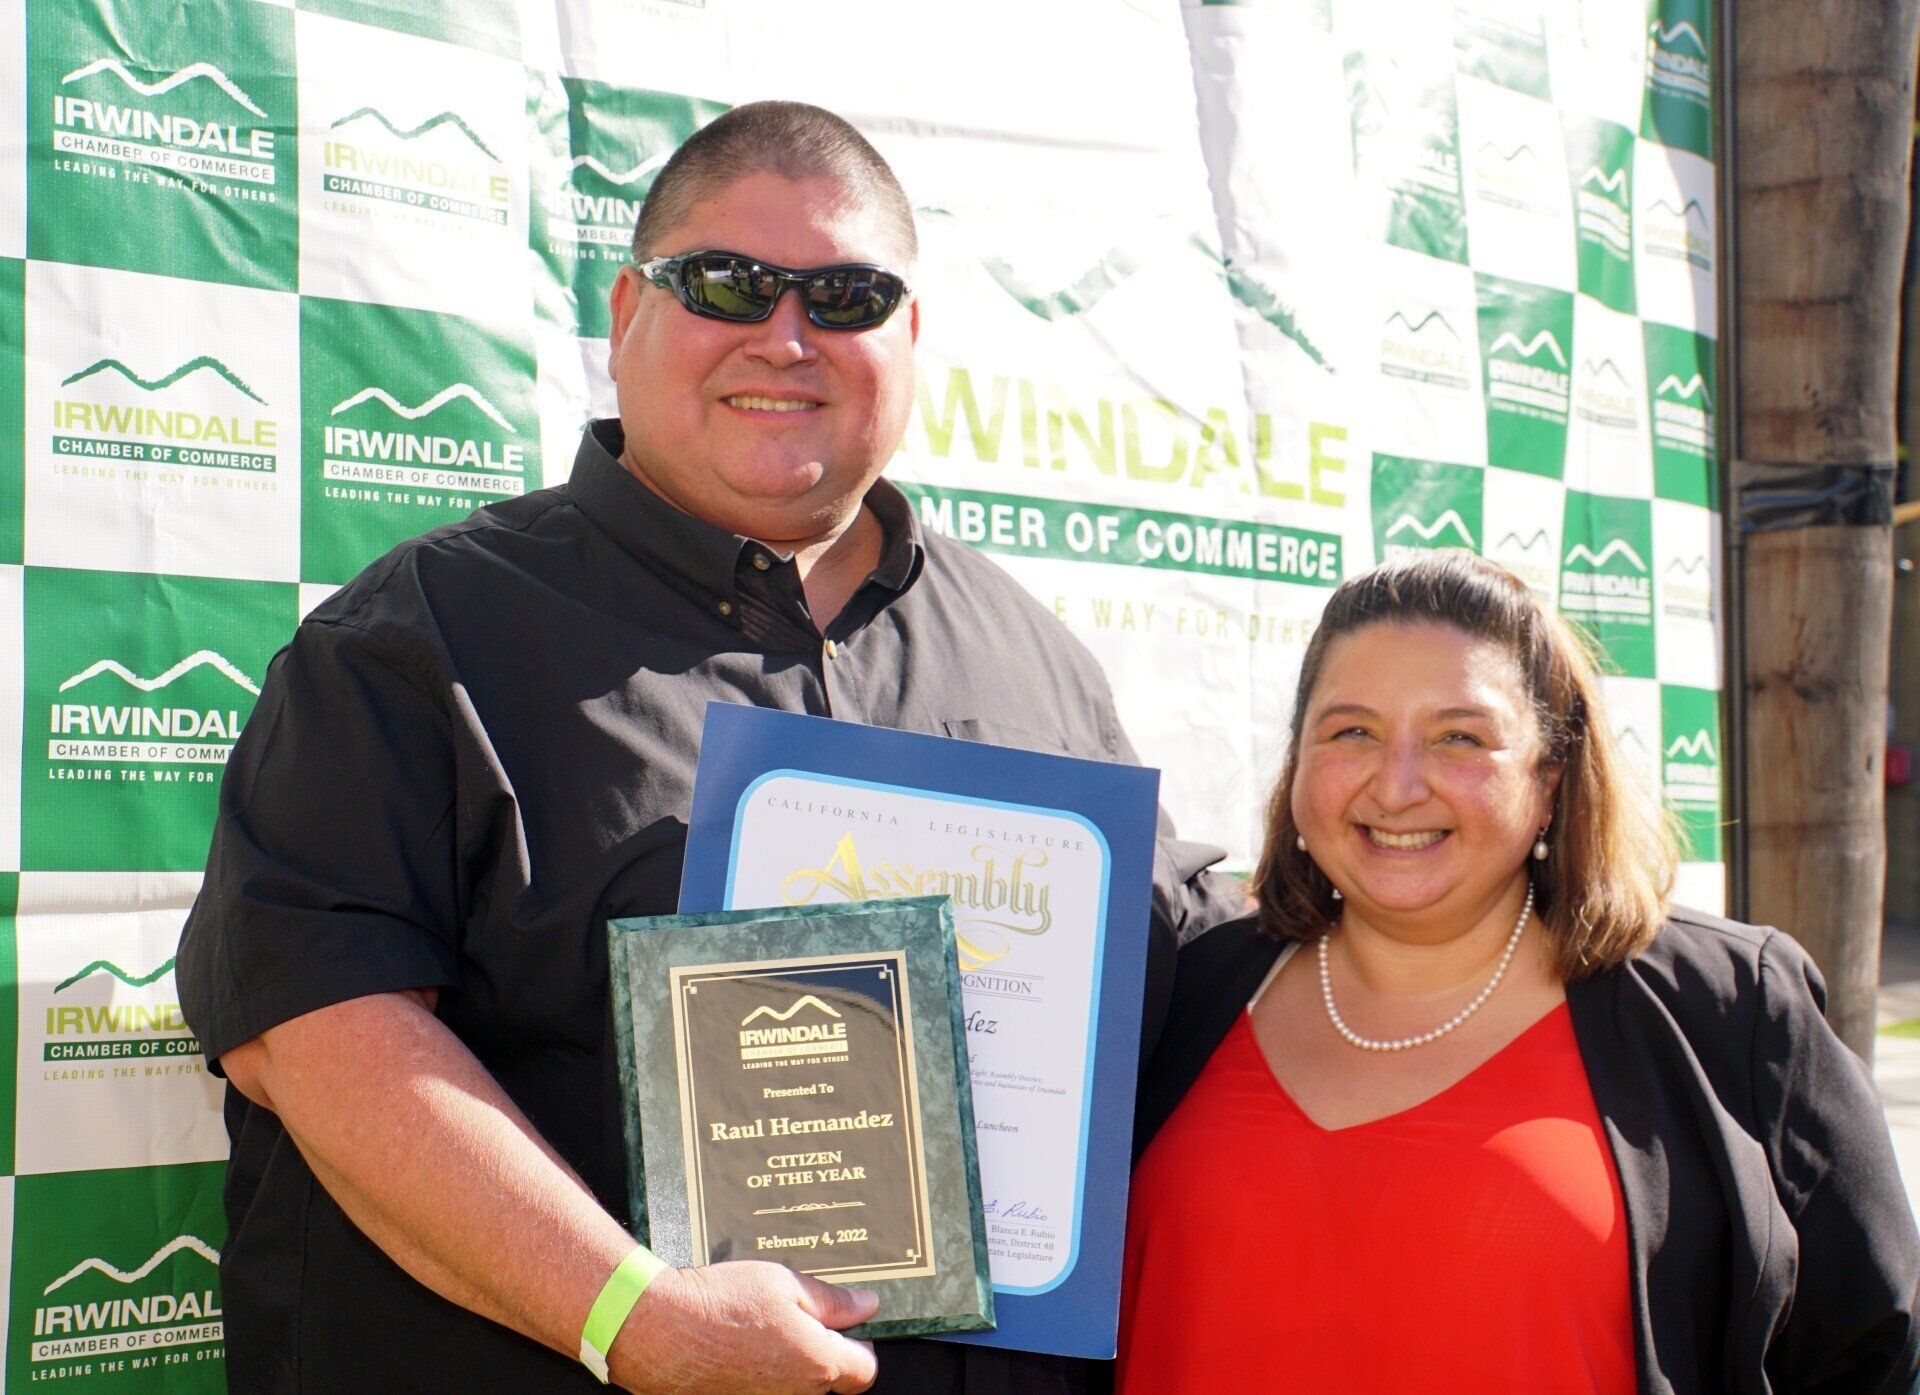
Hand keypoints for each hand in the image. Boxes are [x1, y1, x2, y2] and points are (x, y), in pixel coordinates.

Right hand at [611, 1261, 878, 1393]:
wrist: (659, 1331)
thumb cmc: (720, 1303)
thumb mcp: (785, 1283)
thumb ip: (833, 1299)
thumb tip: (866, 1305)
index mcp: (818, 1362)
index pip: (864, 1369)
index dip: (860, 1343)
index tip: (847, 1324)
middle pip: (829, 1379)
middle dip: (820, 1348)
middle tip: (795, 1316)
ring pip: (795, 1388)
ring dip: (788, 1363)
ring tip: (760, 1329)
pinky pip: (763, 1392)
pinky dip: (758, 1374)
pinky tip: (739, 1347)